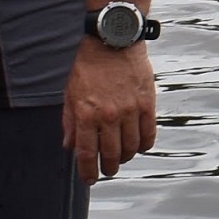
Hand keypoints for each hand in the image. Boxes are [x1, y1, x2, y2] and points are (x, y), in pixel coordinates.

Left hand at [64, 34, 156, 181]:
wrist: (112, 40)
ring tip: (123, 157)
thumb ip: (70, 121)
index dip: (88, 171)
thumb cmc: (88, 64)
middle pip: (112, 154)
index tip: (89, 179)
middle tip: (108, 170)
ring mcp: (130, 110)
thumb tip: (69, 146)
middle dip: (109, 168)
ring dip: (127, 157)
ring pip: (132, 147)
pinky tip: (139, 146)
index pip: (87, 154)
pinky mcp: (147, 103)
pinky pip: (149, 133)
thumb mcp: (70, 92)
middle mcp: (109, 115)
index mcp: (86, 114)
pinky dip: (144, 144)